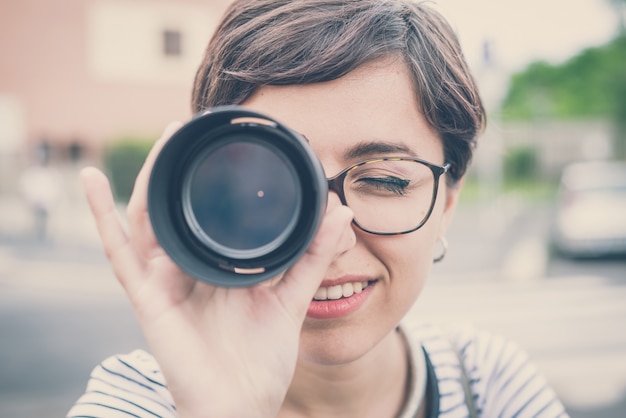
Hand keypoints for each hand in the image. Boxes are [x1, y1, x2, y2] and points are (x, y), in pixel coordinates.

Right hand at [81, 122, 353, 417]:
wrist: (241, 404)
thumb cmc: (260, 359)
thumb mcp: (291, 299)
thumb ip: (312, 256)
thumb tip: (339, 211)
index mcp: (220, 265)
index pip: (213, 213)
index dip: (217, 180)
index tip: (233, 143)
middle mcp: (189, 267)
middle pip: (177, 207)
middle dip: (181, 168)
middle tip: (190, 128)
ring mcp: (166, 279)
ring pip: (147, 218)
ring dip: (151, 177)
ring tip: (165, 139)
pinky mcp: (148, 297)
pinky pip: (118, 253)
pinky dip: (100, 216)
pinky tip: (90, 181)